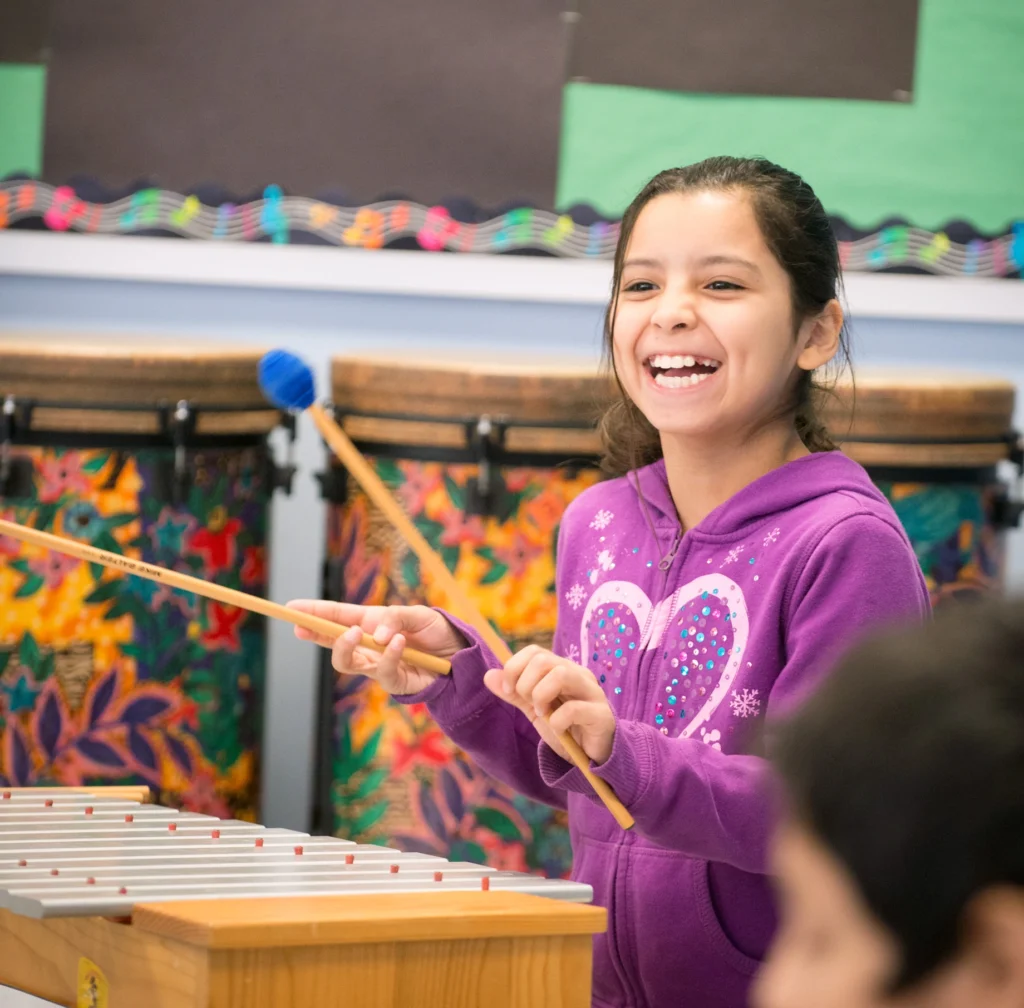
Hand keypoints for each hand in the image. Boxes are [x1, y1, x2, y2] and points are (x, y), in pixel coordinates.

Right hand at [287, 600, 465, 695]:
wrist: (459, 654)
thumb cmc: (435, 631)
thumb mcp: (416, 614)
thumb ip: (393, 617)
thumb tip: (374, 634)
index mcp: (370, 622)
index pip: (336, 616)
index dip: (313, 613)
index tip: (291, 608)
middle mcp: (369, 645)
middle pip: (332, 642)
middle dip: (314, 634)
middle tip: (303, 627)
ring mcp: (377, 665)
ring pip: (347, 662)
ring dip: (345, 646)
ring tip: (357, 631)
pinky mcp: (393, 681)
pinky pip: (382, 671)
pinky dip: (388, 655)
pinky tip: (396, 642)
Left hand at [484, 645, 615, 764]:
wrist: (592, 757)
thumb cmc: (565, 728)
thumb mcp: (534, 710)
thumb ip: (514, 693)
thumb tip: (489, 675)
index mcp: (562, 669)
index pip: (535, 651)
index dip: (514, 668)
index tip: (509, 691)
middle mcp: (578, 674)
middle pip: (543, 660)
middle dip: (525, 684)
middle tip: (528, 704)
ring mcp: (592, 692)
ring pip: (561, 674)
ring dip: (541, 696)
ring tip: (542, 714)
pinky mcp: (601, 714)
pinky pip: (573, 709)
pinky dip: (557, 721)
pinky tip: (559, 729)